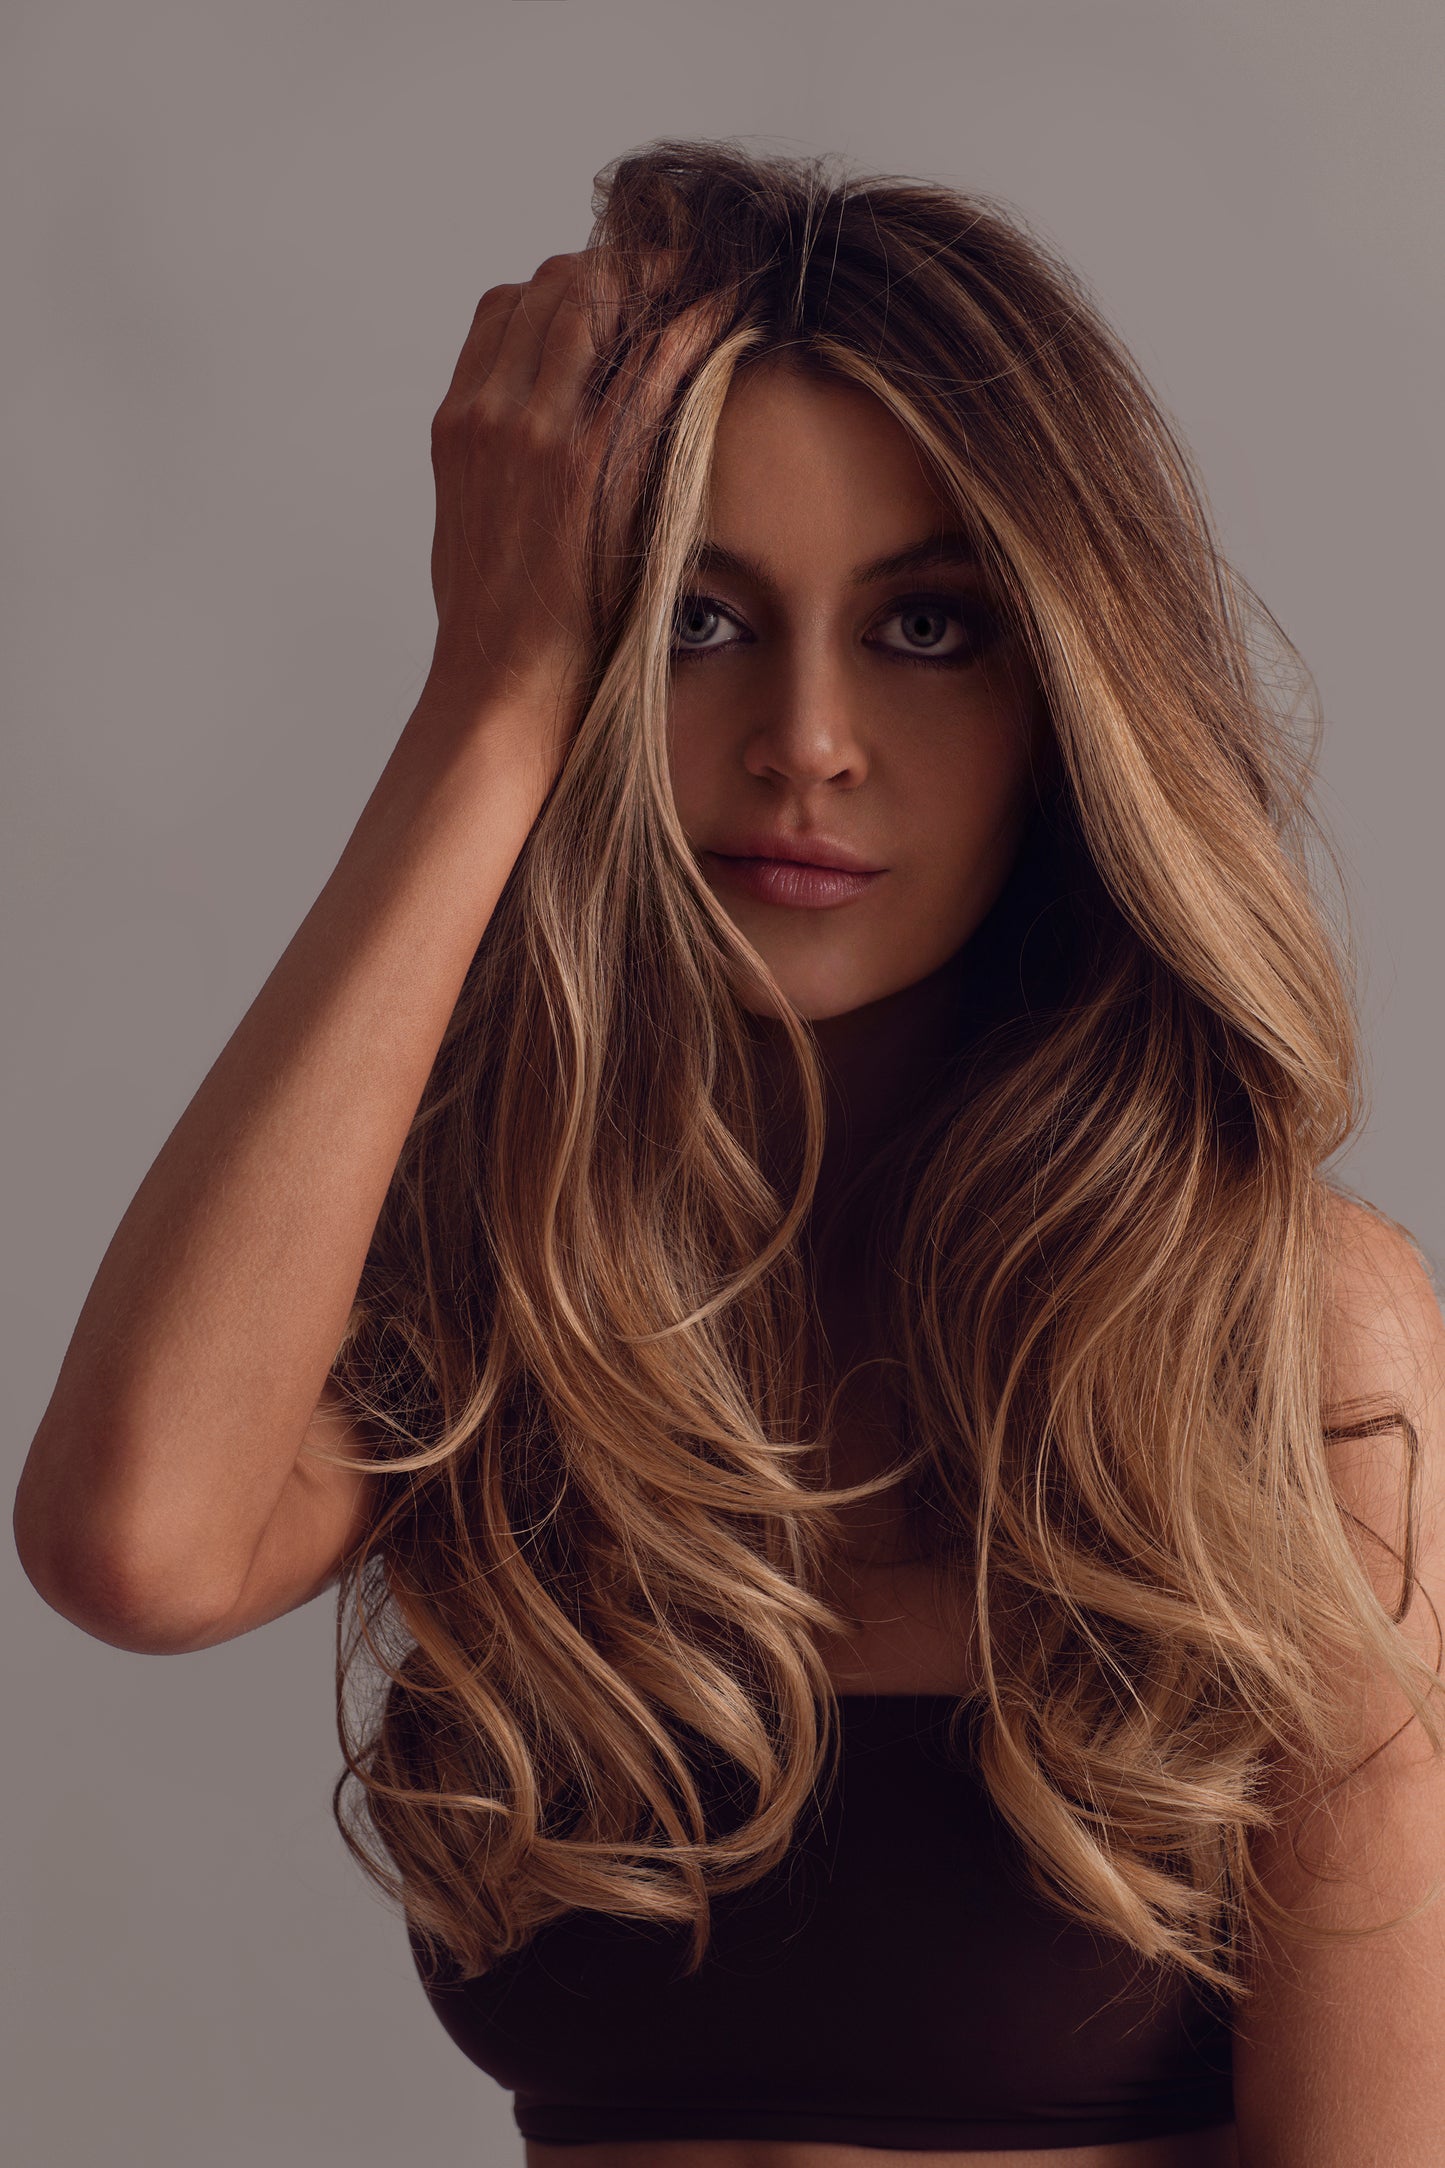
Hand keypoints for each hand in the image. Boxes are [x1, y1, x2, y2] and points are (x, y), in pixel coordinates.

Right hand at [422, 247, 705, 766]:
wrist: (502, 685)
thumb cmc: (495, 627)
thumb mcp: (471, 524)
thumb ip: (496, 465)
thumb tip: (528, 446)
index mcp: (460, 423)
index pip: (506, 308)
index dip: (563, 291)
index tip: (612, 299)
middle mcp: (494, 412)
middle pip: (555, 288)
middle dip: (619, 273)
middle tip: (677, 279)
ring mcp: (543, 431)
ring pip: (598, 300)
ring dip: (659, 280)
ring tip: (712, 280)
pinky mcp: (597, 460)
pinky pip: (655, 354)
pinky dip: (697, 317)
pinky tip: (733, 310)